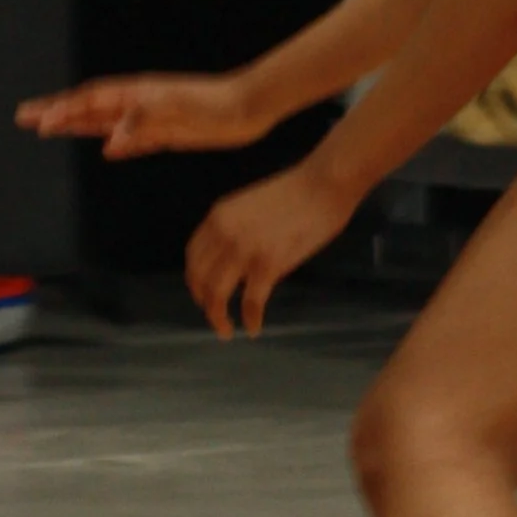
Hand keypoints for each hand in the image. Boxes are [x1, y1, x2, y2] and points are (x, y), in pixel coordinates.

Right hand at [18, 68, 273, 156]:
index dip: (62, 111)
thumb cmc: (216, 105)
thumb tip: (110, 141)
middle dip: (56, 112)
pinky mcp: (168, 133)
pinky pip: (133, 139)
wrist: (250, 107)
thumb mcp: (177, 111)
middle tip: (23, 116)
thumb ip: (142, 123)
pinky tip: (108, 151)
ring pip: (104, 121)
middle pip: (88, 106)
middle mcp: (138, 103)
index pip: (90, 101)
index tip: (37, 122)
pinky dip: (116, 144)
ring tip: (50, 128)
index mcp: (136, 94)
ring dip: (76, 125)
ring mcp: (151, 117)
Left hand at [184, 160, 351, 338]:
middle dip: (204, 302)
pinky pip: (251, 302)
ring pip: (217, 295)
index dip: (195, 279)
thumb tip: (237, 261)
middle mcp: (223, 234)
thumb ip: (236, 230)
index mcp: (218, 216)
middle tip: (214, 316)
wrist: (323, 185)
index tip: (202, 292)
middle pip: (199, 279)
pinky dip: (251, 319)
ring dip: (218, 318)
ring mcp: (244, 250)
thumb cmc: (296, 192)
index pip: (193, 256)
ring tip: (226, 331)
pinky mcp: (268, 264)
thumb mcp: (250, 205)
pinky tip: (254, 328)